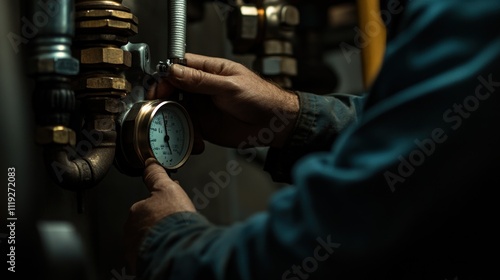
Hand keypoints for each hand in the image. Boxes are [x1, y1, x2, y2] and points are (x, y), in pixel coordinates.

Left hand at [124, 158, 195, 273]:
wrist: (178, 248)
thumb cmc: (173, 220)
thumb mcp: (167, 188)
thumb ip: (156, 175)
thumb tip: (150, 163)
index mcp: (136, 210)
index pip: (146, 206)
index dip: (159, 207)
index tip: (167, 210)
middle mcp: (131, 229)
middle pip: (145, 224)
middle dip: (156, 224)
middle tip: (173, 225)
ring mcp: (134, 248)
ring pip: (146, 241)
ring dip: (156, 239)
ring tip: (172, 239)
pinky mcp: (139, 263)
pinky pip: (148, 256)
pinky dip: (156, 253)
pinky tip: (167, 250)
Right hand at [147, 53, 298, 148]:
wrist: (275, 124)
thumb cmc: (261, 98)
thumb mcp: (230, 86)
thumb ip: (201, 80)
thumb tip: (174, 71)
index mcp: (210, 71)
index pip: (179, 67)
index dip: (166, 76)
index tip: (159, 87)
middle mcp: (203, 88)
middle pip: (173, 89)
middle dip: (164, 99)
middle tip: (159, 109)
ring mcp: (203, 107)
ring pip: (177, 110)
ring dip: (173, 120)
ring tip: (174, 127)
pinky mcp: (205, 126)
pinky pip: (188, 129)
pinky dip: (186, 136)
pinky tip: (193, 141)